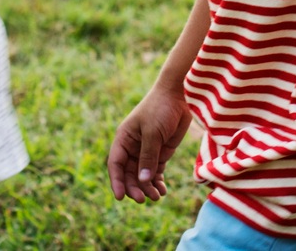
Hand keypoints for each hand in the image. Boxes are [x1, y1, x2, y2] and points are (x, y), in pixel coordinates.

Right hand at [106, 82, 192, 202]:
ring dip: (147, 187)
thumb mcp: (152, 132)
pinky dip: (157, 182)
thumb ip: (147, 157)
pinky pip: (155, 172)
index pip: (116, 164)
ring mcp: (146, 151)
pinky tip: (163, 190)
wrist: (179, 95)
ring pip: (142, 176)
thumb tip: (142, 180)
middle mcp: (132, 147)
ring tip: (157, 197)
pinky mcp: (160, 153)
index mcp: (124, 139)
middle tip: (143, 199)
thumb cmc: (160, 108)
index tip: (120, 197)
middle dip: (134, 188)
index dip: (117, 181)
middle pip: (129, 174)